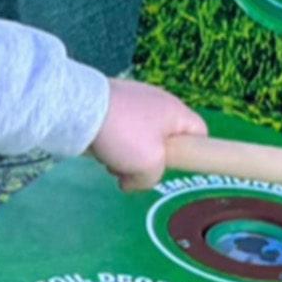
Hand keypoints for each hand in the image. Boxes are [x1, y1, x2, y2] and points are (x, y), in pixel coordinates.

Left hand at [89, 79, 205, 191]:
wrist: (79, 109)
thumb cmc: (125, 135)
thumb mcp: (148, 166)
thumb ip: (150, 180)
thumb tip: (129, 182)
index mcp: (176, 111)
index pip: (201, 132)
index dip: (195, 152)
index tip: (174, 166)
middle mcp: (158, 101)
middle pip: (166, 139)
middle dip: (151, 159)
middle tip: (138, 169)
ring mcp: (133, 99)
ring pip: (140, 137)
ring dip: (127, 154)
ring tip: (112, 161)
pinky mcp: (111, 102)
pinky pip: (120, 129)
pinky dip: (112, 142)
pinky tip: (100, 148)